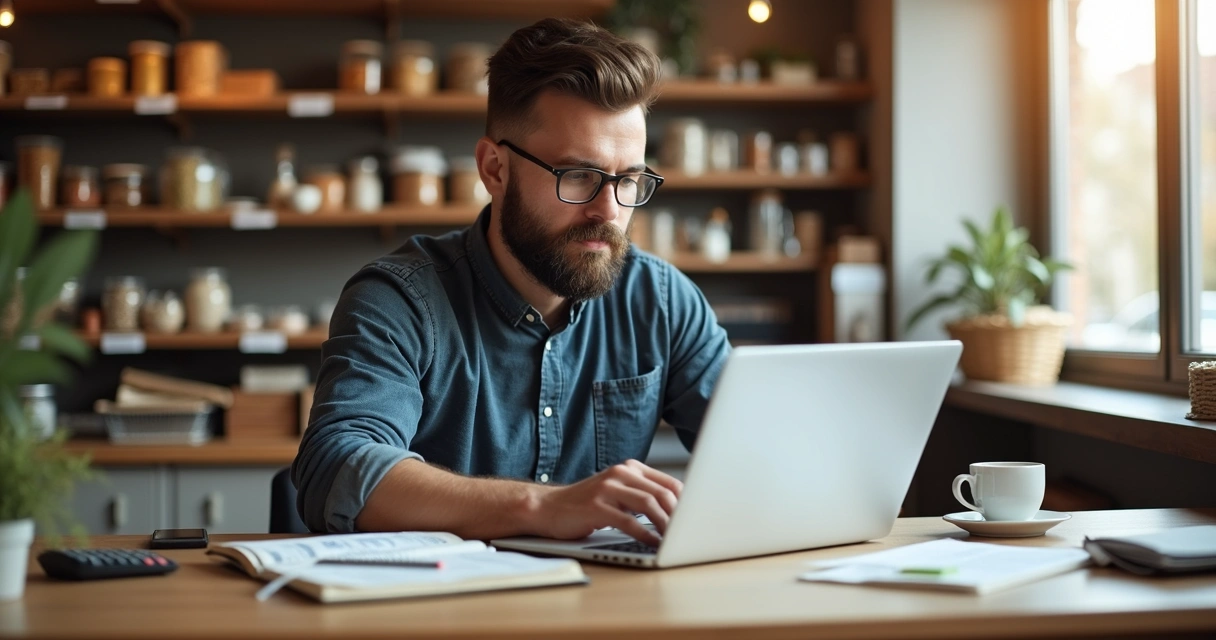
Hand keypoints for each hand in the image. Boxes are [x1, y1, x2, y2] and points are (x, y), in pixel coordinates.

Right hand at [532, 460, 682, 546]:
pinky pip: (628, 521)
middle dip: (679, 516)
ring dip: (665, 525)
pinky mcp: (596, 506)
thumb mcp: (618, 494)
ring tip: (674, 541)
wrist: (548, 507)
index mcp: (630, 468)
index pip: (669, 483)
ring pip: (648, 504)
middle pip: (662, 493)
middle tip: (689, 534)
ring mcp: (607, 488)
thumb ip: (642, 496)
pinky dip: (645, 534)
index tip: (696, 520)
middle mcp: (620, 474)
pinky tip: (653, 544)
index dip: (686, 503)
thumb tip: (677, 513)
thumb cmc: (587, 505)